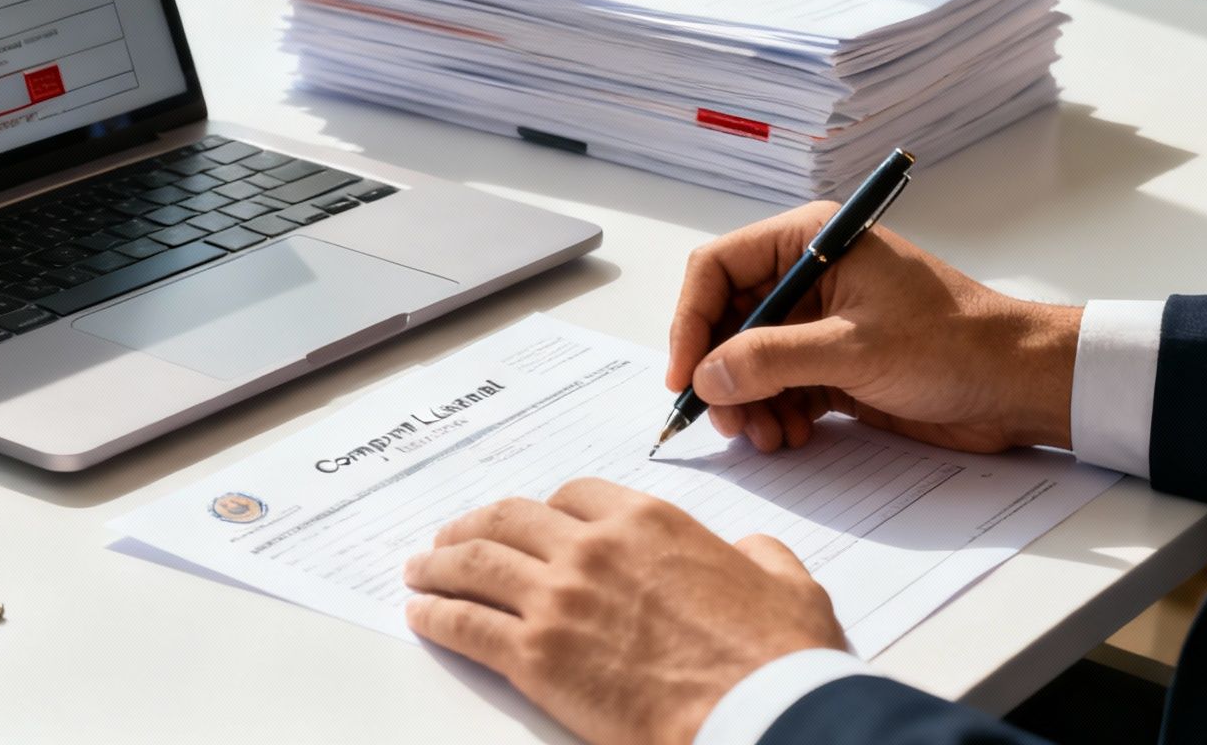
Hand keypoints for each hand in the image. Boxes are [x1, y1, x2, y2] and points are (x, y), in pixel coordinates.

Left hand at [403, 479, 844, 744]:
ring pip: (475, 565)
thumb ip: (760, 555)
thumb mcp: (787, 583)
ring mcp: (559, 599)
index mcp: (649, 522)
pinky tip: (420, 614)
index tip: (531, 521)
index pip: (574, 494)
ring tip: (420, 570)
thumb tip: (754, 550)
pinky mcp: (536, 656)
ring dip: (439, 566)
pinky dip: (435, 616)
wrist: (761, 713)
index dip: (545, 508)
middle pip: (510, 520)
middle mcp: (594, 548)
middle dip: (475, 527)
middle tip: (452, 538)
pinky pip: (466, 625)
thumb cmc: (778, 658)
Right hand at [668, 201, 1081, 453]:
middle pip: (727, 320)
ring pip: (748, 360)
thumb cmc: (956, 345)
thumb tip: (706, 377)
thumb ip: (772, 360)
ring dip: (747, 402)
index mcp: (811, 242)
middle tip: (725, 419)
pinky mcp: (833, 362)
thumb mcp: (855, 349)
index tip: (685, 375)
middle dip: (720, 373)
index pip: (718, 269)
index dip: (691, 321)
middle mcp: (808, 276)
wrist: (1020, 386)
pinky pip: (779, 386)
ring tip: (765, 437)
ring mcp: (820, 321)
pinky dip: (774, 414)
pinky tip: (791, 437)